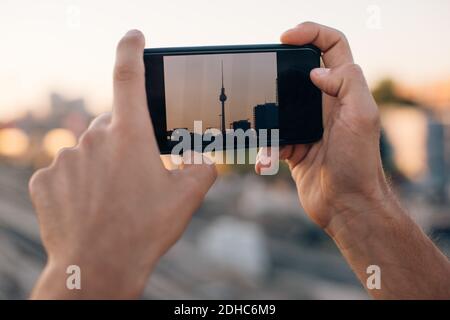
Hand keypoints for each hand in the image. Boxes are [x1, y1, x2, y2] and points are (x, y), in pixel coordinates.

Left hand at [29, 30, 216, 298]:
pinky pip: (65, 171)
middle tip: (136, 176)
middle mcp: (93, 139)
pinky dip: (78, 182)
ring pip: (88, 150)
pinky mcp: (45, 180)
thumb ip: (202, 168)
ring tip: (113, 199)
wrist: (98, 267)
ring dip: (101, 165)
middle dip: (125, 142)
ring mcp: (65, 159)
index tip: (134, 36)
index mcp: (130, 135)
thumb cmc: (144, 229)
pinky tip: (89, 207)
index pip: (129, 76)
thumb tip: (203, 159)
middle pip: (111, 125)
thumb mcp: (187, 197)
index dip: (132, 50)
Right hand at [256, 22, 388, 229]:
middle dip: (279, 73)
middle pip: (299, 73)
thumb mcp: (361, 117)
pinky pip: (273, 138)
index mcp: (344, 91)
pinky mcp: (295, 147)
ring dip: (268, 119)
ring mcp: (309, 126)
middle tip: (261, 77)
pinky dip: (267, 149)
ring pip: (280, 107)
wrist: (346, 205)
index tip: (285, 37)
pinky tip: (267, 160)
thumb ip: (346, 83)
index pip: (332, 47)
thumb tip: (316, 71)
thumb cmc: (358, 164)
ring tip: (266, 133)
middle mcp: (326, 105)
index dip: (311, 33)